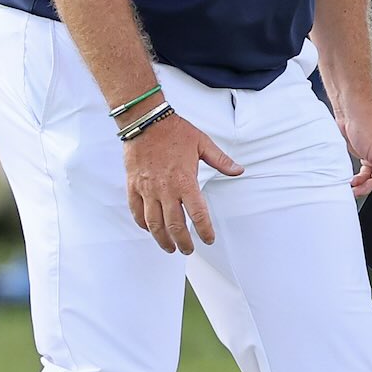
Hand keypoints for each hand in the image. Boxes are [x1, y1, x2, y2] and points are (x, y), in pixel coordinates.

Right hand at [123, 109, 239, 252]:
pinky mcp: (133, 186)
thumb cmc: (174, 131)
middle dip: (183, 242)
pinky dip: (142, 224)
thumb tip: (239, 170)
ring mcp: (147, 189)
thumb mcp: (203, 143)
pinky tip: (149, 230)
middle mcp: (166, 189)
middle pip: (175, 225)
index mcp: (185, 181)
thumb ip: (221, 160)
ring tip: (169, 248)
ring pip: (153, 223)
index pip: (198, 214)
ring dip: (162, 239)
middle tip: (188, 250)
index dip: (204, 231)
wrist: (145, 121)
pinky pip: (136, 211)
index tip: (208, 240)